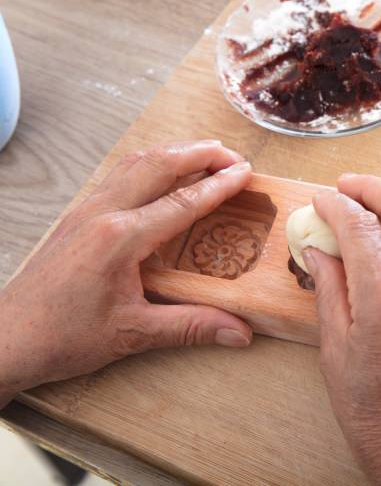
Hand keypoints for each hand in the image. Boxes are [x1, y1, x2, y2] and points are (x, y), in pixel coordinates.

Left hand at [0, 141, 253, 407]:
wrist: (5, 339)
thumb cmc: (60, 336)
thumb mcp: (134, 333)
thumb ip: (191, 326)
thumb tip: (237, 330)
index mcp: (120, 238)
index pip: (183, 201)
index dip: (220, 185)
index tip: (245, 173)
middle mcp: (103, 214)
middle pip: (159, 164)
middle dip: (201, 153)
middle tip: (232, 156)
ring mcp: (87, 211)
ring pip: (136, 162)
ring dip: (174, 152)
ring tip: (205, 155)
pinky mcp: (78, 217)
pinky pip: (118, 175)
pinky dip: (149, 164)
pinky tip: (161, 175)